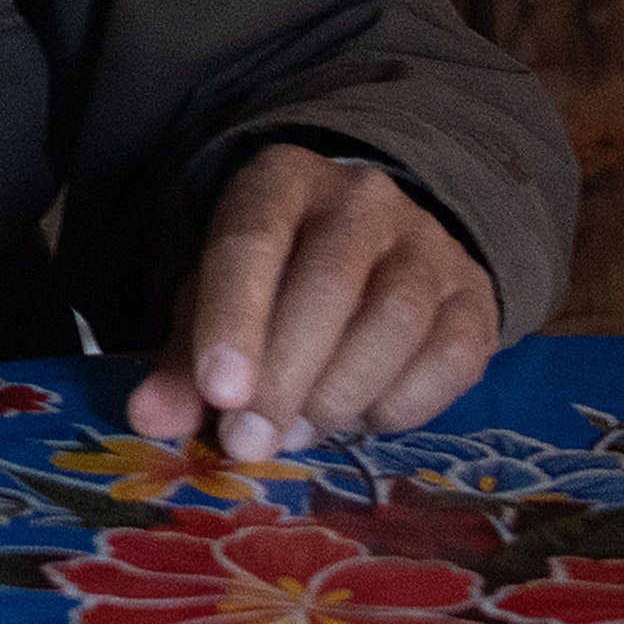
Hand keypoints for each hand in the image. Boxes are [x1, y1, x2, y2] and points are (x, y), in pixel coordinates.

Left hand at [125, 143, 496, 463]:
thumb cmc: (274, 282)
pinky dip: (403, 406)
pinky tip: (363, 418)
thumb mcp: (215, 303)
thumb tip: (149, 418)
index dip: (234, 319)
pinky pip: (450, 359)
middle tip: (252, 442)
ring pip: (395, 320)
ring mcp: (427, 242)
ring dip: (340, 395)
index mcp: (279, 181)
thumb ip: (182, 362)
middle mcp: (360, 197)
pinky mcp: (474, 295)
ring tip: (300, 431)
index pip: (251, 240)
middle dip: (284, 378)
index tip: (220, 393)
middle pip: (327, 285)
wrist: (374, 252)